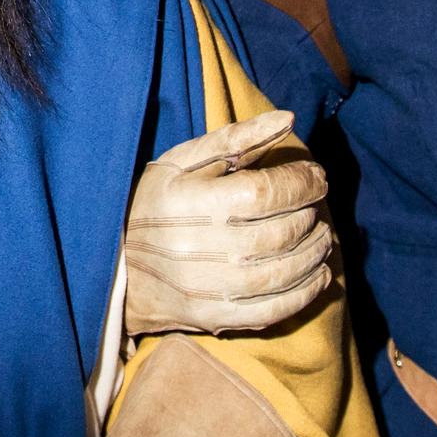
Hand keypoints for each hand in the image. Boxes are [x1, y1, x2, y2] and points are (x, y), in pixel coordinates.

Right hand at [122, 109, 333, 336]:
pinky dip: (307, 291)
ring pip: (287, 269)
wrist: (116, 267)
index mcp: (198, 202)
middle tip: (314, 202)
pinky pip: (277, 309)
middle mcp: (208, 247)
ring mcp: (214, 288)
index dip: (304, 180)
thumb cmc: (153, 203)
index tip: (315, 175)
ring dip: (316, 250)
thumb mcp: (183, 161)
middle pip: (284, 230)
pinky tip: (318, 274)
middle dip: (311, 212)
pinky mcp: (218, 317)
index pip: (270, 190)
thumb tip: (288, 119)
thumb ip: (238, 138)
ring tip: (321, 234)